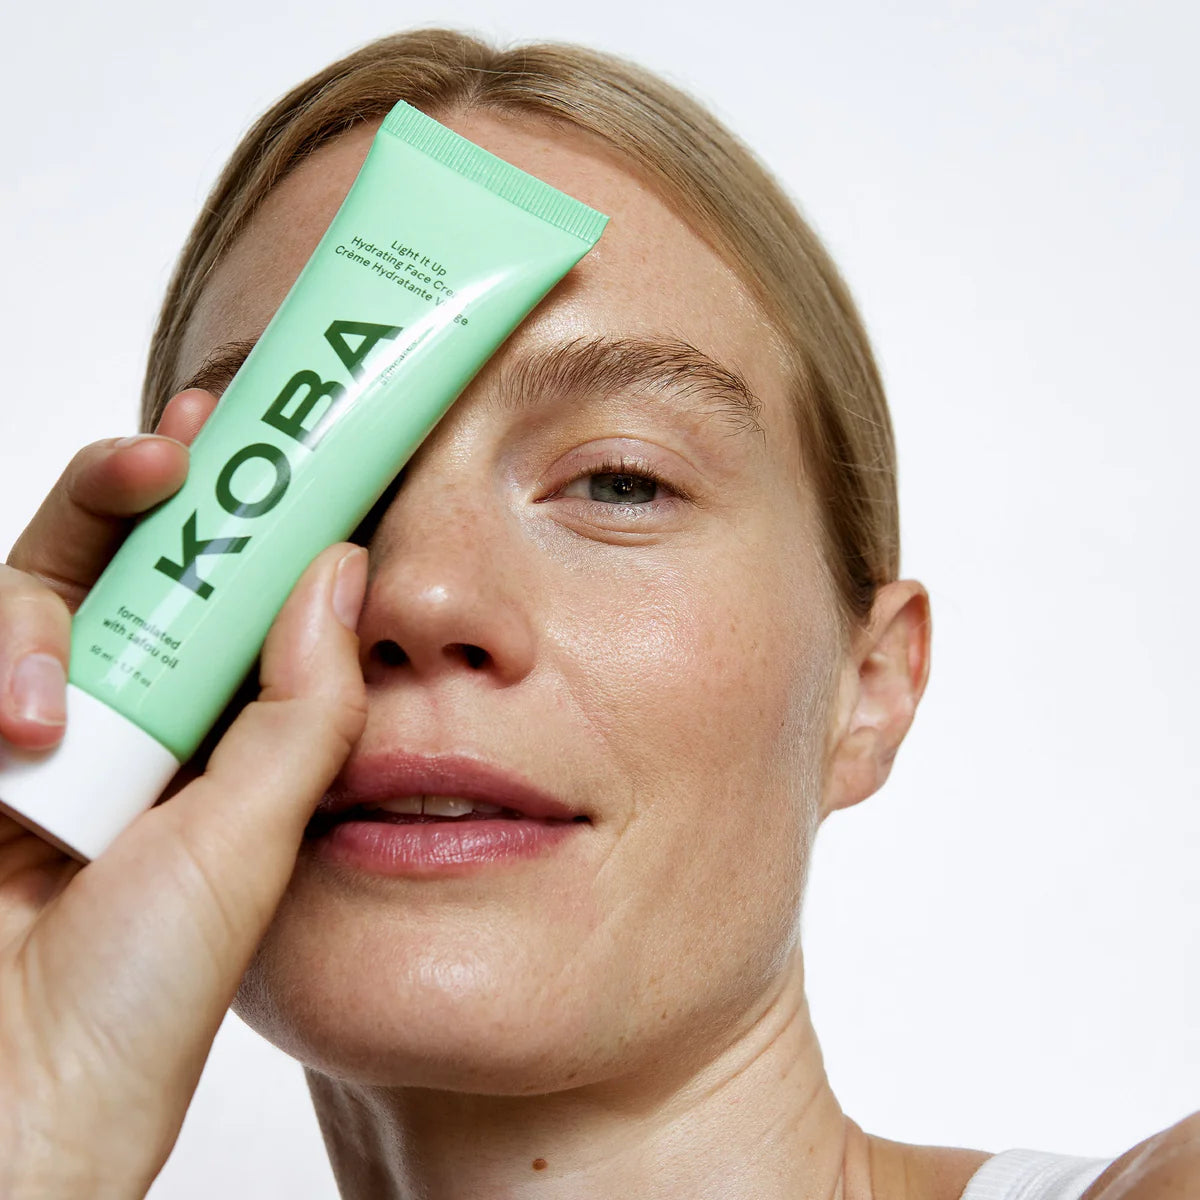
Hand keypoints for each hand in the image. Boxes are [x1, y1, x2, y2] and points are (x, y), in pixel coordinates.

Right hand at [0, 391, 367, 1198]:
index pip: (223, 587)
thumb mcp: (254, 831)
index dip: (237, 508)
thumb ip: (301, 705)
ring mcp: (32, 728)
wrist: (23, 1097)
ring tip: (50, 706)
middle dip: (134, 491)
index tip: (257, 435)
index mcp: (211, 724)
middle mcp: (124, 712)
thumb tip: (342, 568)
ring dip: (42, 615)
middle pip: (122, 562)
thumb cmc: (147, 989)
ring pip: (31, 596)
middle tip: (170, 449)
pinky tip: (14, 725)